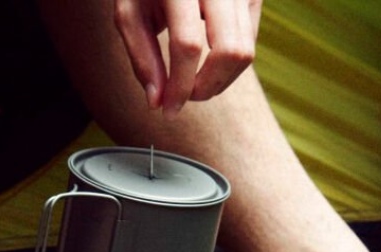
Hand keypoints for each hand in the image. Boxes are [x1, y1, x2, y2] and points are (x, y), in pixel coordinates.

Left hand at [113, 0, 261, 116]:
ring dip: (220, 81)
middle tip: (186, 95)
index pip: (188, 45)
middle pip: (229, 51)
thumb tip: (158, 103)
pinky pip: (250, 42)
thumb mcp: (130, 12)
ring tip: (194, 81)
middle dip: (208, 86)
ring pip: (245, 51)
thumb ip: (141, 57)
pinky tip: (208, 61)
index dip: (180, 86)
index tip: (169, 110)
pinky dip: (229, 64)